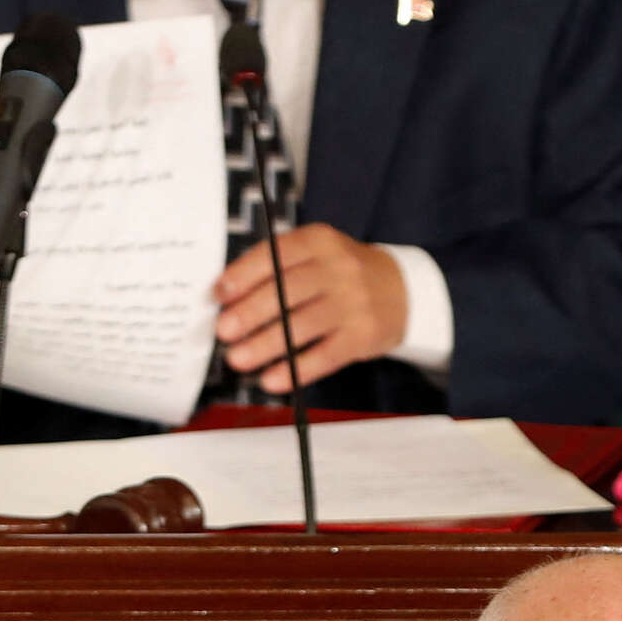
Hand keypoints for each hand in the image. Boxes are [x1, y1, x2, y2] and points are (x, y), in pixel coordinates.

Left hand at [212, 223, 409, 393]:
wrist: (402, 290)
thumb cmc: (344, 274)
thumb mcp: (317, 253)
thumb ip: (279, 267)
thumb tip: (230, 296)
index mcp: (319, 241)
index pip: (277, 254)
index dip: (244, 274)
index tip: (219, 293)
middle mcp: (338, 268)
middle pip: (288, 290)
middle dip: (251, 312)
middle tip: (223, 331)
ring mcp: (354, 303)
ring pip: (304, 324)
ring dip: (267, 344)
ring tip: (239, 359)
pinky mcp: (364, 335)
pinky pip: (326, 355)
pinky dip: (298, 369)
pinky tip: (274, 379)